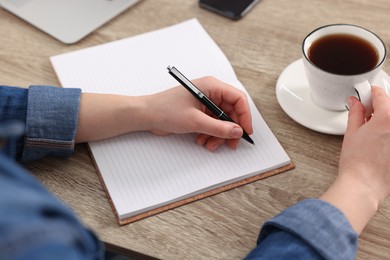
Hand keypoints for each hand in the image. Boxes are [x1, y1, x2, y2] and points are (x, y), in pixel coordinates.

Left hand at [146, 76, 252, 150]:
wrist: (146, 115)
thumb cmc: (165, 110)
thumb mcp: (195, 121)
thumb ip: (218, 128)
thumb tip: (237, 131)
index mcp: (211, 86)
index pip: (237, 98)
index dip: (244, 115)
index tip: (245, 131)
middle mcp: (210, 93)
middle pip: (231, 112)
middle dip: (230, 129)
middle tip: (230, 144)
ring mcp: (204, 103)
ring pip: (222, 121)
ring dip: (219, 135)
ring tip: (210, 145)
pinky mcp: (199, 113)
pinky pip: (212, 124)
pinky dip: (211, 134)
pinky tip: (202, 141)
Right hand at [320, 86, 389, 232]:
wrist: (364, 185)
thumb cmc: (357, 164)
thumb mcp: (352, 133)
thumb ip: (355, 113)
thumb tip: (355, 104)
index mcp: (386, 118)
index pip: (381, 95)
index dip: (372, 93)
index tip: (369, 94)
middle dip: (380, 108)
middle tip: (369, 114)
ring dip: (385, 122)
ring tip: (374, 131)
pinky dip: (386, 136)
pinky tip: (381, 143)